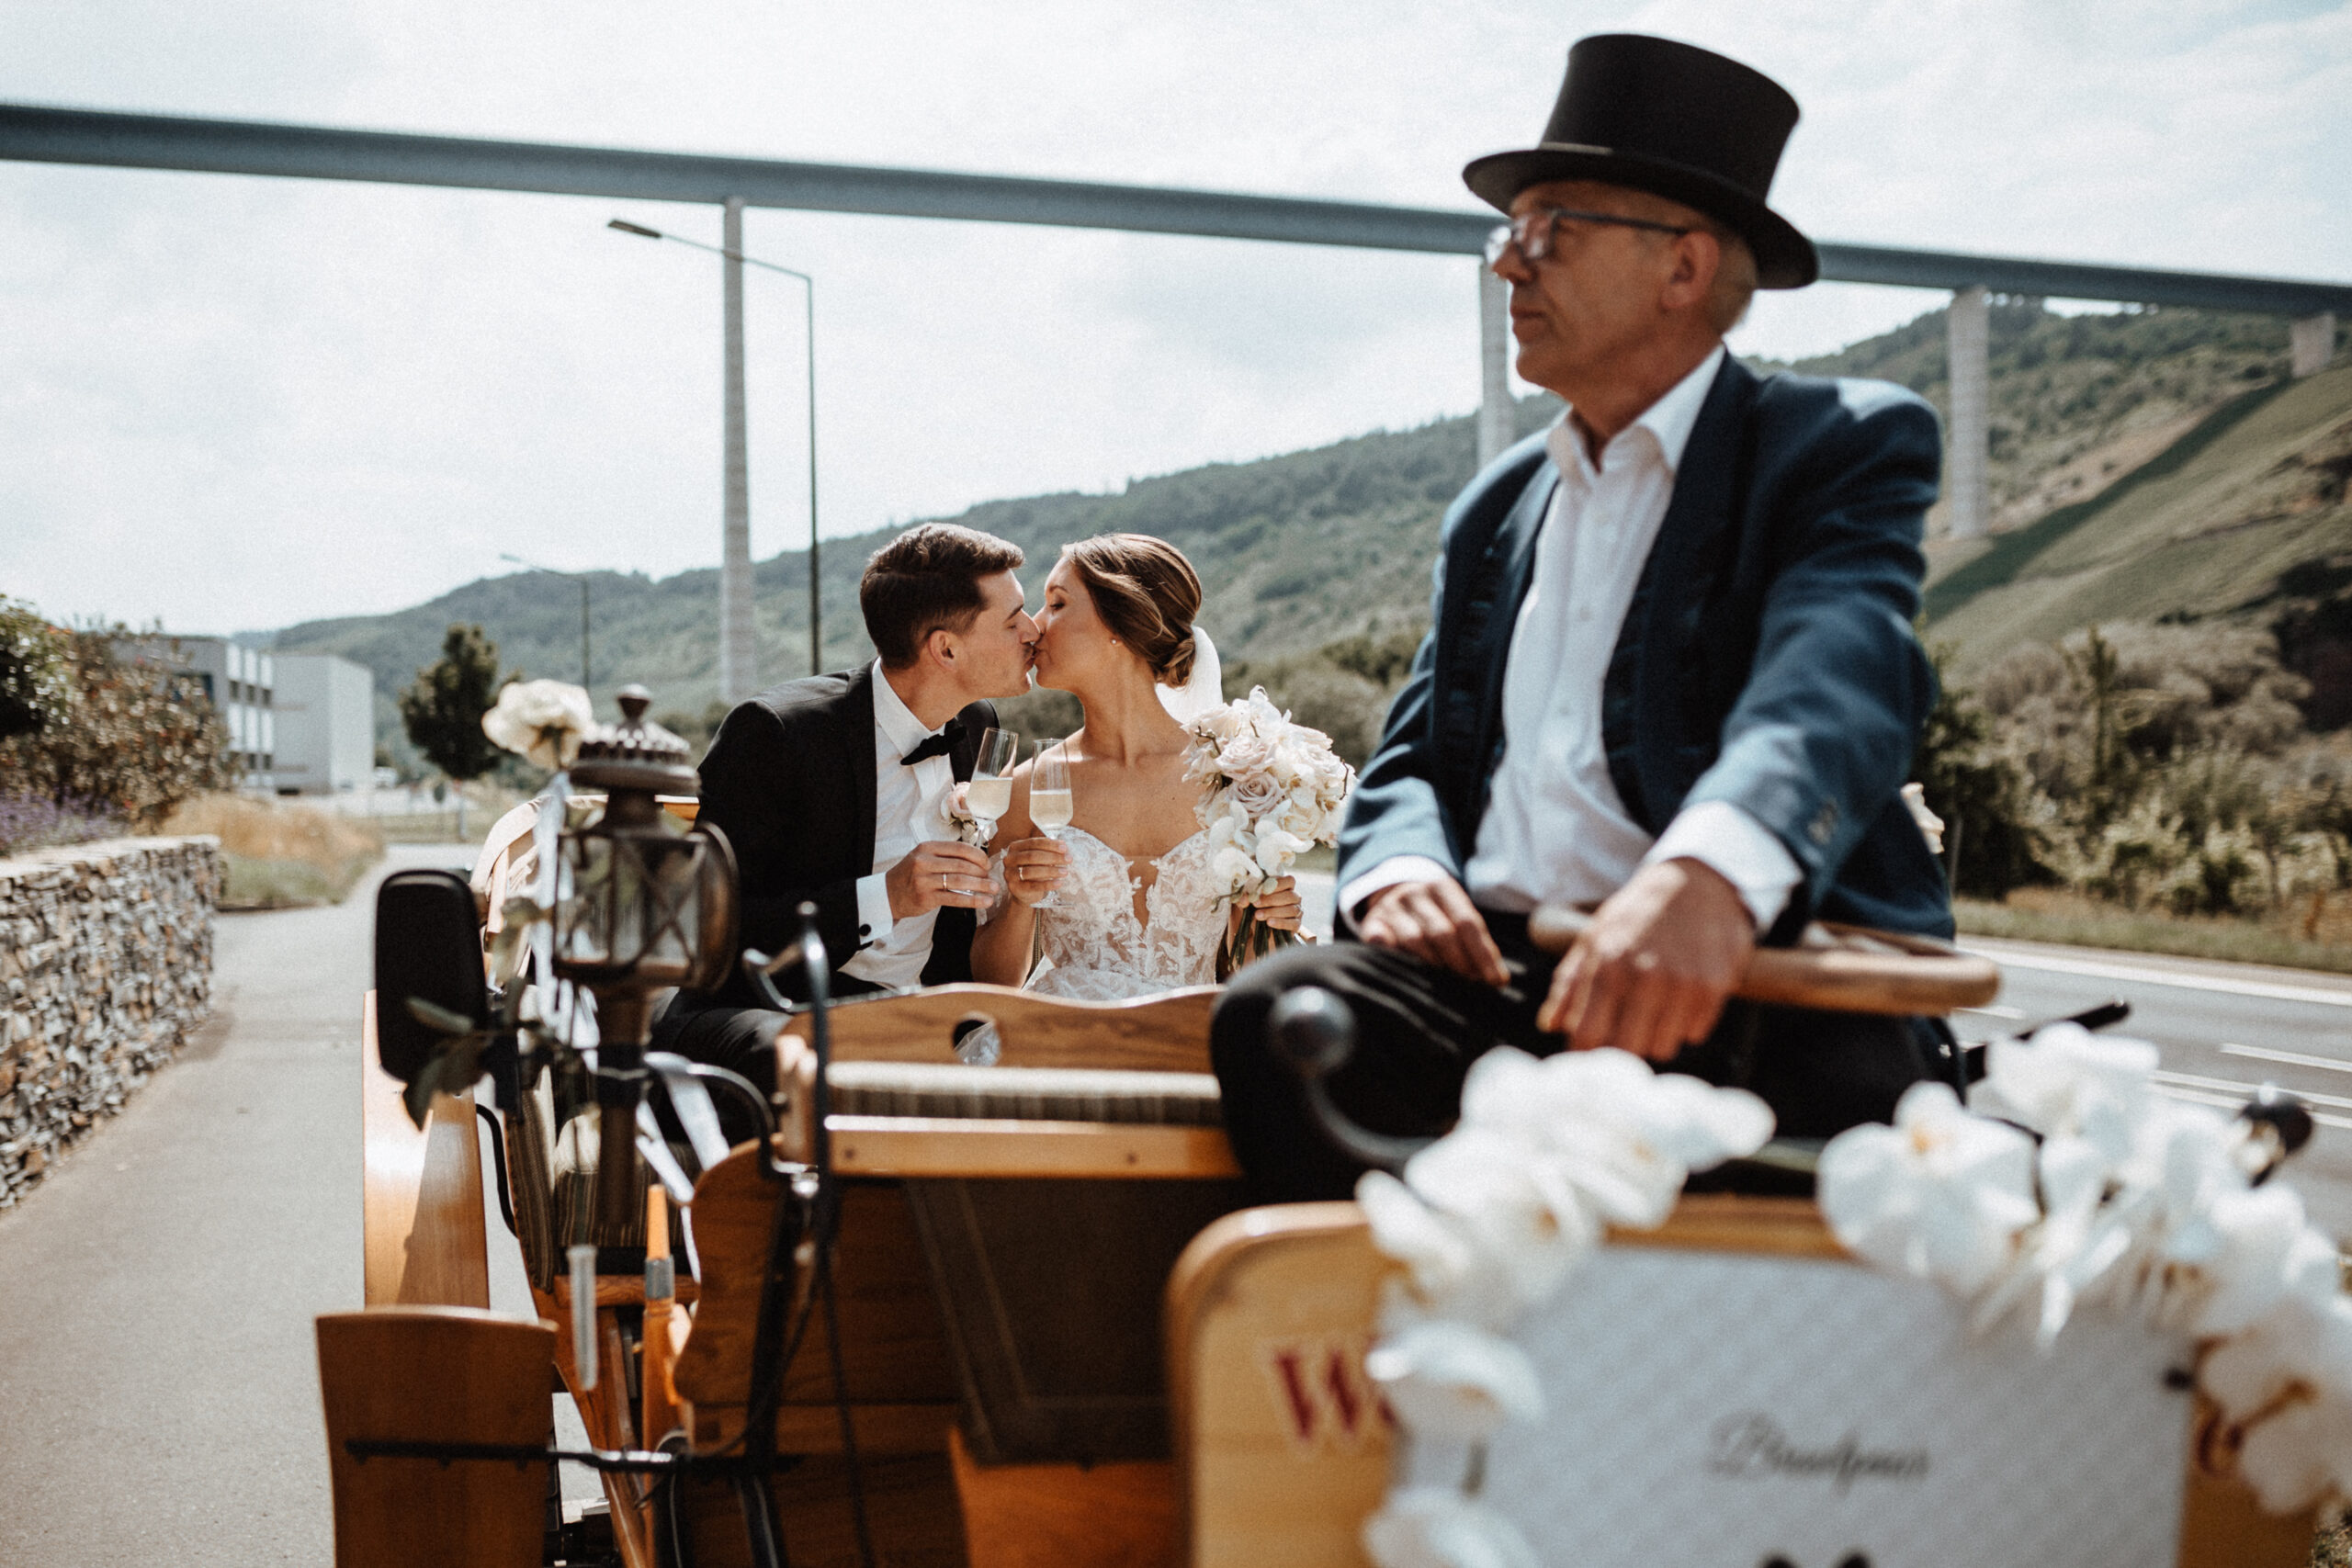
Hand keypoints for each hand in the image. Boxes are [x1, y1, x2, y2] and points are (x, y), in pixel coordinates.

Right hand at [886, 840, 994, 918]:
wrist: (888, 894)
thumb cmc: (911, 875)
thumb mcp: (924, 858)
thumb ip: (946, 856)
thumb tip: (978, 860)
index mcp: (927, 848)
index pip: (959, 848)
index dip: (978, 855)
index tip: (988, 864)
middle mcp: (924, 861)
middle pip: (961, 864)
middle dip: (982, 872)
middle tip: (993, 878)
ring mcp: (923, 880)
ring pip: (960, 881)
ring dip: (981, 886)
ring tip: (994, 889)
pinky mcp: (925, 897)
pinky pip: (954, 898)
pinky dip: (972, 900)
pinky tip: (984, 902)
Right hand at [999, 837, 1069, 907]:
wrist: (1024, 891)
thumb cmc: (1033, 869)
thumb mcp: (1039, 858)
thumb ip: (1048, 850)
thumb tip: (1063, 845)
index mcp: (1015, 847)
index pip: (1033, 843)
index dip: (1050, 845)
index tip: (1065, 848)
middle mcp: (1009, 859)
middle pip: (1032, 856)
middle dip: (1053, 857)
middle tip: (1068, 859)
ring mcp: (1010, 874)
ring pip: (1031, 871)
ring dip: (1051, 871)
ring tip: (1065, 872)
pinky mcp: (1015, 888)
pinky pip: (1033, 886)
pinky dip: (1048, 884)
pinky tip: (1059, 883)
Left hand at [1241, 875, 1303, 932]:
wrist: (1257, 929)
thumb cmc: (1256, 909)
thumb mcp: (1248, 902)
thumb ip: (1245, 899)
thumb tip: (1245, 899)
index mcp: (1286, 887)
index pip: (1289, 881)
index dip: (1277, 884)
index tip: (1261, 890)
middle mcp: (1294, 898)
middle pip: (1290, 895)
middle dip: (1271, 899)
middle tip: (1256, 904)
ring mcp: (1297, 911)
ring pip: (1292, 909)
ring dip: (1273, 912)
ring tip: (1258, 915)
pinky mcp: (1296, 925)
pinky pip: (1293, 923)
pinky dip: (1280, 923)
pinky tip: (1269, 922)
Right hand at [1359, 877, 1507, 985]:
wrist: (1391, 894)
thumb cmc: (1433, 913)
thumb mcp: (1453, 912)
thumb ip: (1471, 937)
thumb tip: (1496, 978)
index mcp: (1442, 887)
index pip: (1468, 922)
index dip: (1484, 954)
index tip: (1497, 981)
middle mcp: (1415, 893)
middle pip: (1443, 932)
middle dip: (1462, 963)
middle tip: (1473, 985)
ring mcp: (1391, 908)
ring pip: (1414, 939)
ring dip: (1434, 965)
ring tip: (1448, 985)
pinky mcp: (1371, 923)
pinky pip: (1379, 942)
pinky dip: (1391, 954)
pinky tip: (1403, 971)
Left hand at [1539, 858, 1753, 1059]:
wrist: (1698, 882)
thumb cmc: (1638, 913)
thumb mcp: (1595, 937)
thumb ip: (1569, 984)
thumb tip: (1549, 1026)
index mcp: (1607, 964)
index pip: (1587, 1035)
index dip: (1584, 1051)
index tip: (1588, 1050)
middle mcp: (1644, 976)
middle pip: (1625, 1051)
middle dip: (1620, 1048)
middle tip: (1623, 1031)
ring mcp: (1681, 983)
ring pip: (1661, 1048)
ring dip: (1654, 1036)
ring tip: (1654, 1008)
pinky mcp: (1714, 987)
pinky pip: (1693, 1034)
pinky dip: (1685, 1024)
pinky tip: (1681, 998)